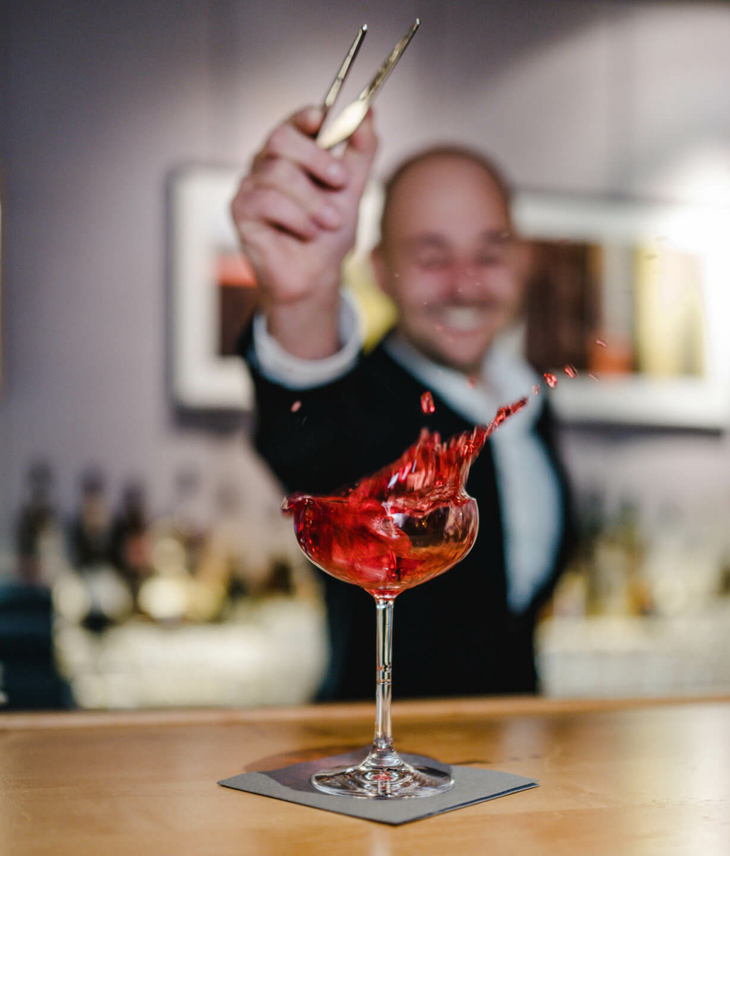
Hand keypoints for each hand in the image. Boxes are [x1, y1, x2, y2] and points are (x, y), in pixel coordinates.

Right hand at [231, 106, 377, 353]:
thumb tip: (368, 112)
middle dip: (316, 159)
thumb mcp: (353, 190)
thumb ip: (361, 152)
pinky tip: (307, 232)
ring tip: (328, 222)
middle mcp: (267, 164)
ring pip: (278, 173)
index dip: (305, 117)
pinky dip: (296, 218)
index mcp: (293, 155)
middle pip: (281, 138)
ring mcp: (250, 185)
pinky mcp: (240, 210)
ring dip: (312, 200)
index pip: (293, 123)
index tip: (322, 118)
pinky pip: (267, 201)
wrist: (315, 277)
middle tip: (341, 182)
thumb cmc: (329, 234)